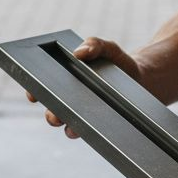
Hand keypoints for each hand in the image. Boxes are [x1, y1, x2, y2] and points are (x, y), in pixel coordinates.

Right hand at [25, 36, 143, 138]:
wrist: (144, 79)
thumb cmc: (119, 62)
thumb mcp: (108, 48)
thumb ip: (94, 45)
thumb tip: (78, 52)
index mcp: (66, 81)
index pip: (43, 88)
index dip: (34, 92)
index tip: (33, 95)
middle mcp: (72, 101)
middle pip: (53, 112)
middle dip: (51, 115)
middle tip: (55, 115)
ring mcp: (86, 116)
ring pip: (70, 127)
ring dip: (68, 128)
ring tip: (72, 126)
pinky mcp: (102, 126)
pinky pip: (92, 133)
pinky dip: (90, 133)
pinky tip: (96, 130)